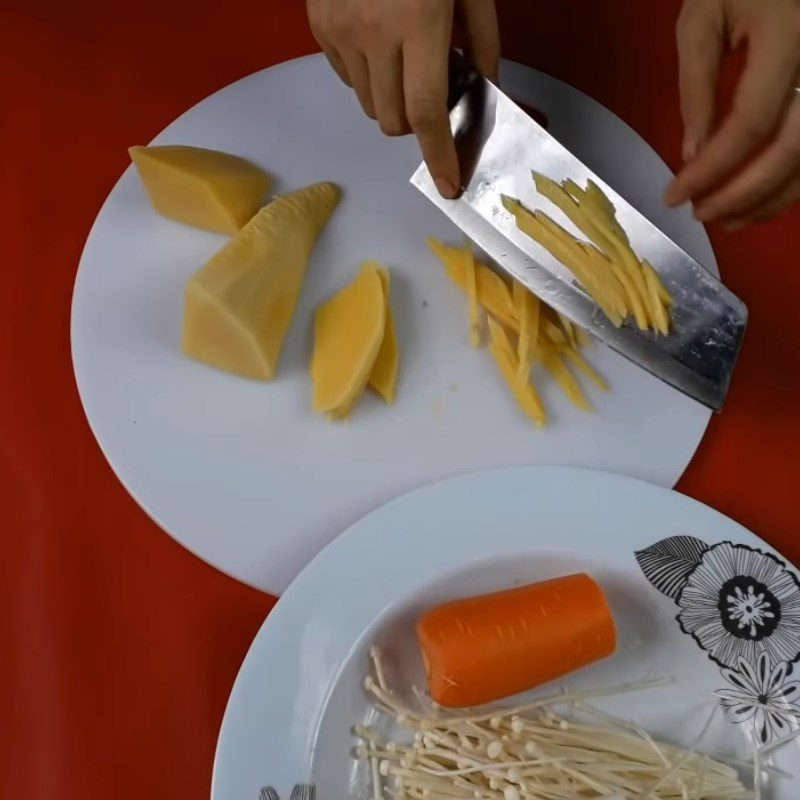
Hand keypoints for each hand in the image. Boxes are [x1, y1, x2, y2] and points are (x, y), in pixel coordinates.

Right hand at [307, 0, 499, 198]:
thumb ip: (482, 43)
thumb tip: (482, 91)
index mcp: (419, 22)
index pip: (427, 111)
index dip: (439, 154)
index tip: (448, 184)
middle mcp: (374, 34)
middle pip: (394, 120)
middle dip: (417, 121)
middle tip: (431, 89)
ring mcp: (340, 32)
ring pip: (370, 107)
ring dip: (393, 101)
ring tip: (404, 60)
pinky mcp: (319, 27)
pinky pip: (348, 80)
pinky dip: (369, 78)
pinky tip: (378, 43)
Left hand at [666, 0, 799, 227]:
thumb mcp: (703, 19)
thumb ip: (696, 87)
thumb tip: (693, 155)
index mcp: (789, 35)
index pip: (750, 124)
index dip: (710, 169)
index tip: (674, 196)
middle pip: (790, 151)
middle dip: (741, 194)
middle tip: (699, 215)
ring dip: (770, 199)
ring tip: (726, 218)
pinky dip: (791, 183)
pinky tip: (760, 200)